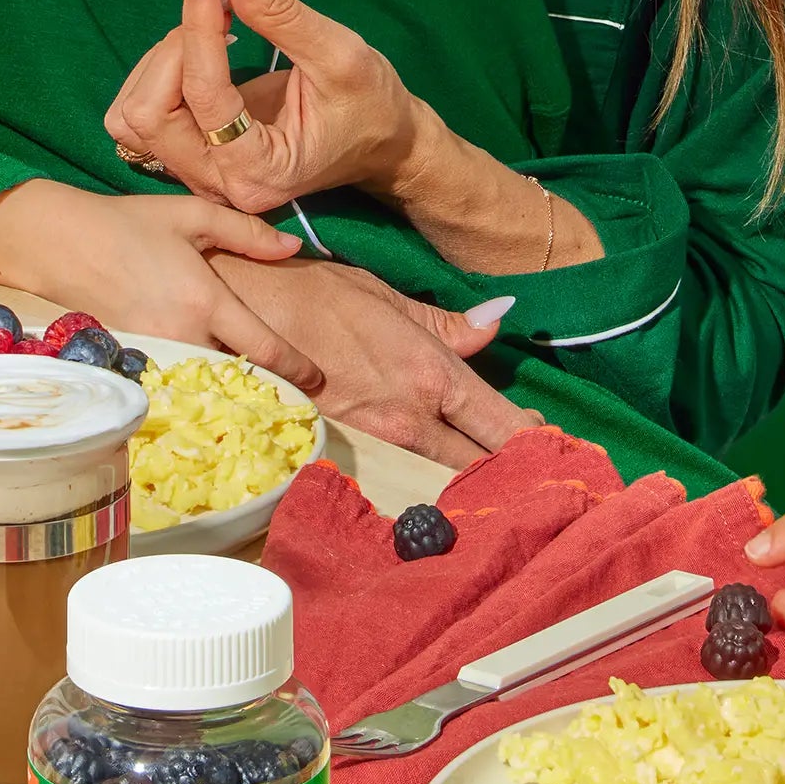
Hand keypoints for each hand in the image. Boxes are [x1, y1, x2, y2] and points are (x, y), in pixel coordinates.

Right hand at [0, 180, 322, 391]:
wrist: (60, 242)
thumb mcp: (192, 216)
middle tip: (291, 395)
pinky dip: (193, 384)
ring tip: (253, 396)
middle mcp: (182, 333)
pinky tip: (205, 386)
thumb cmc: (129, 223)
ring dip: (228, 389)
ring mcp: (155, 352)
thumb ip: (247, 233)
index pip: (262, 347)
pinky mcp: (132, 358)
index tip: (318, 382)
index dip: (296, 368)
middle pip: (235, 375)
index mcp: (205, 300)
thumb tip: (293, 247)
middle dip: (263, 387)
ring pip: (203, 381)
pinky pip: (173, 378)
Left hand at [104, 0, 428, 213]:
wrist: (383, 146)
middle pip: (147, 115)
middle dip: (172, 49)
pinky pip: (145, 114)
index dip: (197, 28)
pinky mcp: (192, 155)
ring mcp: (200, 173)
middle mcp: (218, 182)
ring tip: (209, 28)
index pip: (203, 95)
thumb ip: (280, 13)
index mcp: (258, 170)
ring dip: (160, 60)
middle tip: (213, 8)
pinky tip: (202, 49)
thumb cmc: (370, 106)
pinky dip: (160, 72)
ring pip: (133, 116)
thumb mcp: (339, 54)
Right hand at [210, 253, 539, 468]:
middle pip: (481, 464)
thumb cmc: (311, 294)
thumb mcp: (386, 298)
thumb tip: (497, 321)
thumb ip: (445, 323)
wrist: (237, 317)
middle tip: (529, 471)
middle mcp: (411, 418)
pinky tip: (431, 488)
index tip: (547, 442)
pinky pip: (397, 481)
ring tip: (492, 482)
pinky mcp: (342, 456)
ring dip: (470, 482)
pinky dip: (421, 487)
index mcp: (431, 373)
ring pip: (442, 479)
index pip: (502, 424)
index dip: (531, 439)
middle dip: (509, 471)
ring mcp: (375, 444)